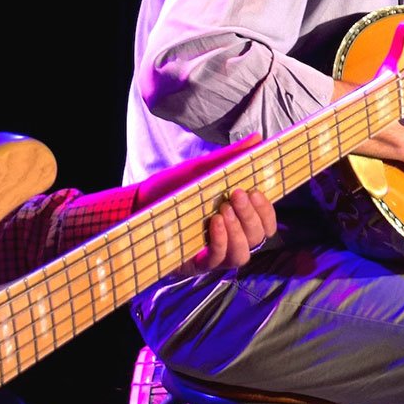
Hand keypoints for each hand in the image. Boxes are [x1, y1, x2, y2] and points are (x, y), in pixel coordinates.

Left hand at [130, 135, 279, 273]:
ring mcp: (214, 253)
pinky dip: (221, 241)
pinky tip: (214, 222)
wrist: (137, 203)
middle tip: (237, 195)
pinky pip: (219, 259)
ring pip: (243, 255)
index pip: (265, 224)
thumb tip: (258, 138)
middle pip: (258, 238)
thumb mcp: (201, 170)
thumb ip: (230, 158)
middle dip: (251, 216)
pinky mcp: (197, 264)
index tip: (256, 191)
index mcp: (235, 219)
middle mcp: (229, 238)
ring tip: (223, 210)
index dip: (266, 211)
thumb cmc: (171, 188)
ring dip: (239, 231)